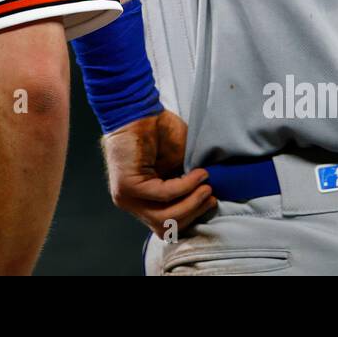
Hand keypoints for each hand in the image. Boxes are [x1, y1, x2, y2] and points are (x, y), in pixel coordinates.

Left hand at [101, 110, 214, 236]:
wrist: (138, 110)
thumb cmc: (158, 133)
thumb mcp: (178, 164)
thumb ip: (186, 183)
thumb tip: (208, 197)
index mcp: (144, 201)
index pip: (167, 225)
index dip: (191, 216)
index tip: (210, 200)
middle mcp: (133, 203)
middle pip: (166, 226)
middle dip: (193, 212)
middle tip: (210, 195)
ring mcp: (127, 198)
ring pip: (164, 217)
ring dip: (191, 203)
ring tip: (206, 186)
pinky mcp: (127, 187)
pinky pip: (163, 194)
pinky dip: (184, 186)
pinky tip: (197, 175)